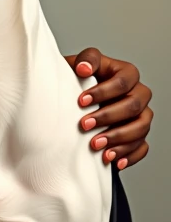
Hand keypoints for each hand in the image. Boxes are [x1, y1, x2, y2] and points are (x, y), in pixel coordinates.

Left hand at [65, 47, 152, 169]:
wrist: (79, 99)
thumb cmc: (80, 79)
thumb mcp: (80, 65)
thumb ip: (85, 61)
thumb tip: (84, 68)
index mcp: (127, 73)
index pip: (123, 82)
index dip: (103, 92)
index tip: (81, 101)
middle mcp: (139, 93)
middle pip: (133, 106)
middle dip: (108, 117)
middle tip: (84, 124)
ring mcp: (142, 116)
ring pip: (141, 128)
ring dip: (118, 138)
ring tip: (96, 145)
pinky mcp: (140, 135)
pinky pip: (142, 147)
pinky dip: (128, 155)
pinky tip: (112, 160)